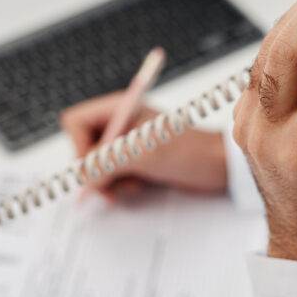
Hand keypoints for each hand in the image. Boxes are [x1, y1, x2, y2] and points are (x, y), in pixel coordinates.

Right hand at [60, 91, 226, 200]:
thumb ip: (109, 163)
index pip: (76, 122)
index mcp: (121, 109)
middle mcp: (122, 123)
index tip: (96, 166)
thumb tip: (83, 176)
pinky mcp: (138, 160)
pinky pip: (113, 174)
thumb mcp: (143, 156)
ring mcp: (130, 142)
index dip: (80, 146)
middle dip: (94, 169)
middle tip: (107, 185)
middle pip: (84, 145)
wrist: (219, 166)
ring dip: (107, 181)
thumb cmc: (190, 152)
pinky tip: (134, 188)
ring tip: (126, 188)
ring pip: (97, 163)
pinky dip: (118, 184)